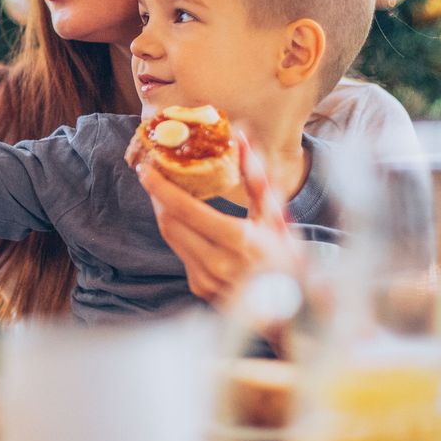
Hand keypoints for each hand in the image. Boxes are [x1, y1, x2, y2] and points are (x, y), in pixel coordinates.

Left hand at [138, 133, 300, 304]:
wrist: (294, 305)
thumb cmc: (287, 253)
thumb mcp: (276, 214)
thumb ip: (256, 175)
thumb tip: (240, 135)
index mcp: (238, 241)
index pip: (185, 210)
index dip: (161, 188)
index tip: (146, 169)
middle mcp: (217, 263)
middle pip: (170, 222)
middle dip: (158, 197)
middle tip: (153, 175)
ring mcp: (207, 280)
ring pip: (172, 238)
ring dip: (165, 213)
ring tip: (164, 193)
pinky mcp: (200, 289)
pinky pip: (181, 254)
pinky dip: (180, 233)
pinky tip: (185, 221)